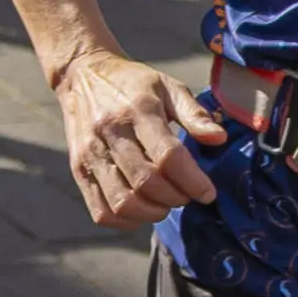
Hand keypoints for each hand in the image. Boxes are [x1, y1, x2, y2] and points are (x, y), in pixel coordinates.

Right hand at [46, 48, 219, 225]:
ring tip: (164, 203)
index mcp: (137, 109)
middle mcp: (110, 132)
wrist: (81, 75)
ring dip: (152, 212)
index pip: (167, 156)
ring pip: (123, 202)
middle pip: (146, 182)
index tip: (208, 192)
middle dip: (176, 198)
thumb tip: (219, 138)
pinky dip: (126, 221)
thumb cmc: (132, 84)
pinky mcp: (78, 169)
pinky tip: (141, 210)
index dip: (193, 181)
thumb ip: (194, 113)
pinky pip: (101, 211)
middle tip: (186, 195)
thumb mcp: (167, 86)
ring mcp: (90, 153)